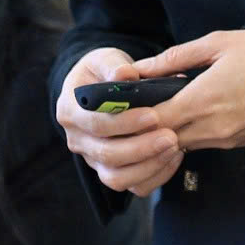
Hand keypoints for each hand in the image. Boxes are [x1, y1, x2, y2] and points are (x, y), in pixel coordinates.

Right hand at [56, 46, 179, 197]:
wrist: (101, 88)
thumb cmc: (104, 72)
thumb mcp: (105, 59)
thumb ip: (114, 65)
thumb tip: (125, 74)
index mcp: (70, 111)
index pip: (95, 124)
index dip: (125, 123)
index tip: (154, 116)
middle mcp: (77, 140)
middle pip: (107, 155)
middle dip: (141, 148)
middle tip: (172, 136)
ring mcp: (93, 160)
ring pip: (117, 178)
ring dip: (148, 166)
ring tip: (174, 147)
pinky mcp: (111, 172)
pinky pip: (133, 185)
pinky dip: (155, 176)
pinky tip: (173, 157)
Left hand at [138, 28, 244, 151]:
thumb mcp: (219, 43)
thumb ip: (176, 57)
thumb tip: (142, 67)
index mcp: (203, 100)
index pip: (153, 121)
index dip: (134, 115)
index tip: (125, 102)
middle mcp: (212, 127)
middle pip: (162, 139)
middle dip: (147, 126)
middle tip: (138, 106)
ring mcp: (227, 139)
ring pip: (182, 143)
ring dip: (169, 130)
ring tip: (164, 105)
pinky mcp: (239, 142)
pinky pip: (204, 142)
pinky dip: (191, 131)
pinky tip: (192, 111)